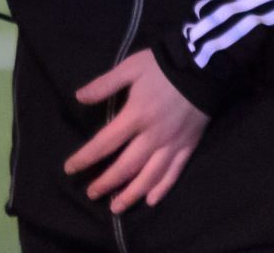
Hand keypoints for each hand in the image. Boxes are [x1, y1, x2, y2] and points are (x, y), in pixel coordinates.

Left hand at [64, 50, 208, 213]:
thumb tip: (78, 97)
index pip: (105, 143)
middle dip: (107, 182)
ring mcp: (172, 144)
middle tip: (91, 193)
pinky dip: (162, 188)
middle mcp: (153, 136)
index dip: (86, 157)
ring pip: (150, 176)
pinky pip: (174, 172)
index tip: (70, 169)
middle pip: (126, 166)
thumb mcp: (130, 67)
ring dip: (131, 194)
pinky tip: (151, 201)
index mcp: (136, 116)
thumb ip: (105, 84)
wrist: (203, 67)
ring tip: (115, 207)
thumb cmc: (162, 66)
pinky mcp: (188, 146)